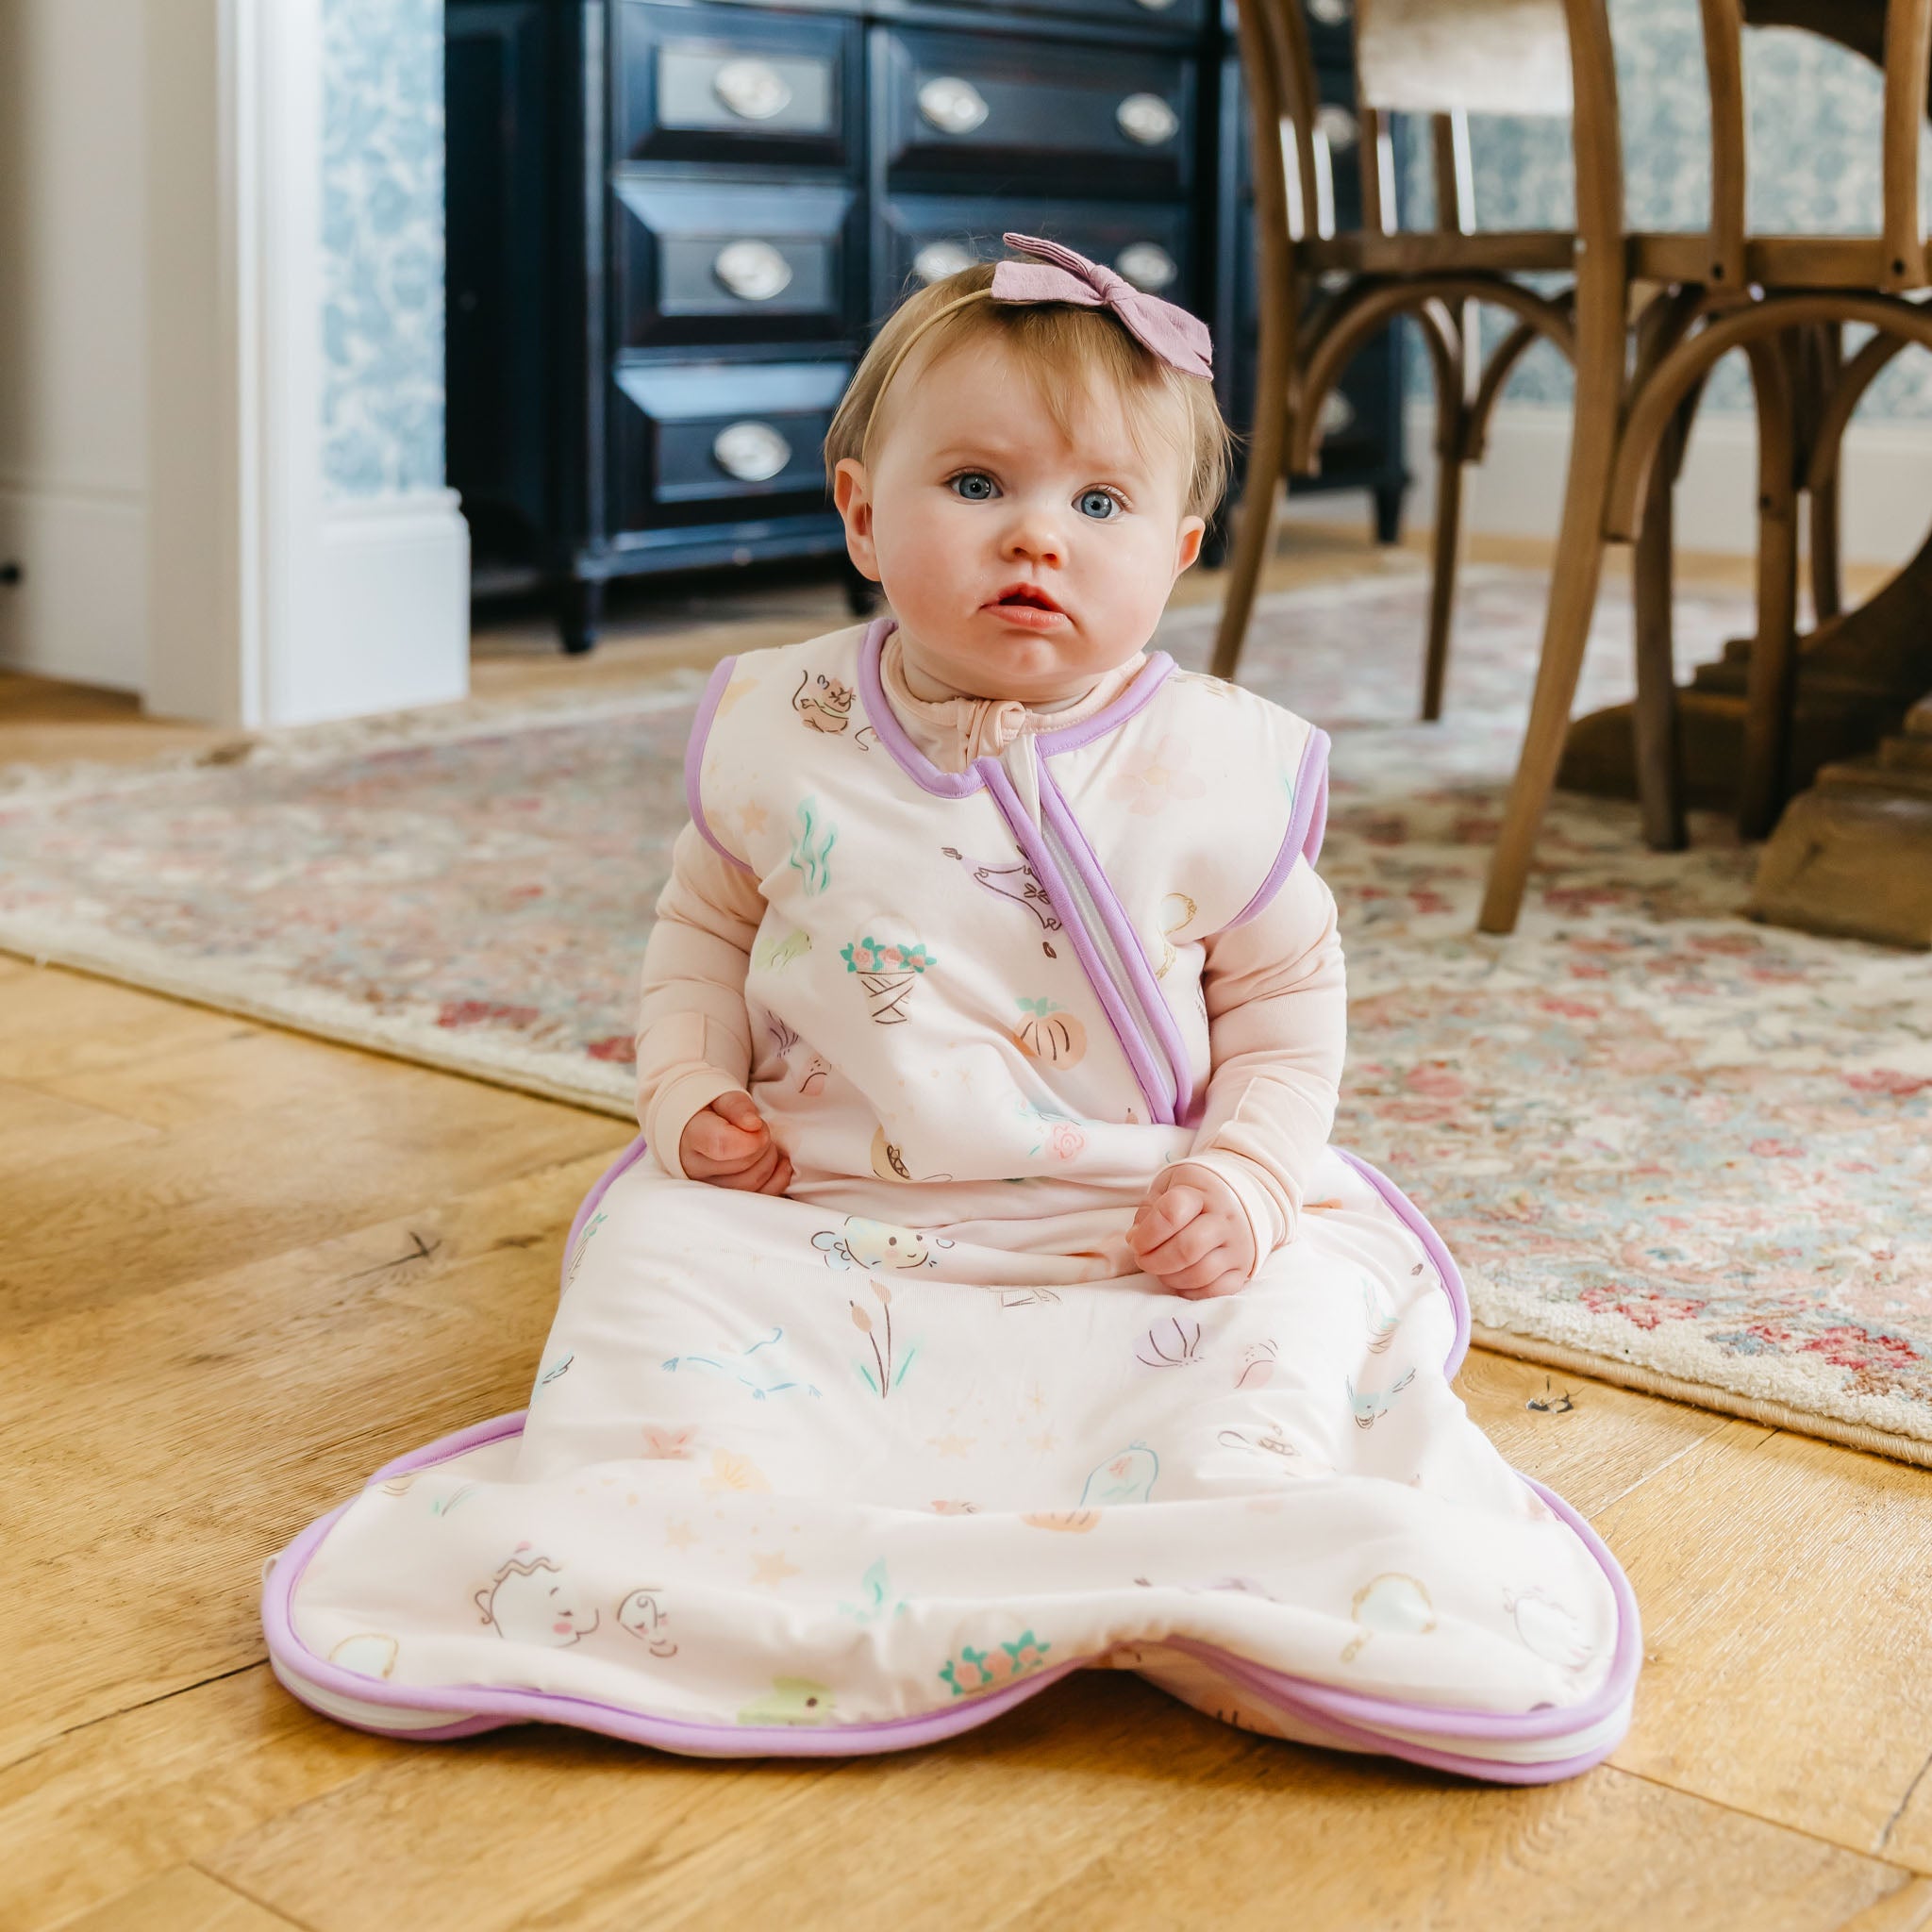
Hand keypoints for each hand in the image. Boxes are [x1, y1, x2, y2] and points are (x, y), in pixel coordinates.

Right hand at [678, 1090, 792, 1194]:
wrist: (693, 1124)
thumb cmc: (708, 1108)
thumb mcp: (720, 1095)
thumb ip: (736, 1106)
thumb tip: (753, 1125)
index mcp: (689, 1137)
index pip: (722, 1145)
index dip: (750, 1138)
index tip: (757, 1125)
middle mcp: (694, 1168)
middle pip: (743, 1165)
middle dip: (763, 1143)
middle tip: (760, 1128)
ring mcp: (709, 1187)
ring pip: (751, 1184)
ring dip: (769, 1161)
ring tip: (763, 1143)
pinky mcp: (726, 1198)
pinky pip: (759, 1197)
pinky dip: (777, 1180)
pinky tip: (779, 1162)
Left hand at [1128, 1165, 1253, 1298]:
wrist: (1237, 1199)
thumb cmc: (1194, 1194)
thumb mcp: (1167, 1187)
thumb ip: (1148, 1212)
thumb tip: (1135, 1241)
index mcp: (1201, 1192)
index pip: (1172, 1212)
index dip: (1147, 1233)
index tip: (1136, 1242)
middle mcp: (1225, 1218)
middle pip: (1188, 1248)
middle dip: (1156, 1261)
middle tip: (1143, 1260)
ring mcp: (1237, 1244)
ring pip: (1201, 1273)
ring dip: (1171, 1278)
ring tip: (1161, 1270)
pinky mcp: (1243, 1267)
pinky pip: (1218, 1290)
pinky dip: (1193, 1291)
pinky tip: (1181, 1281)